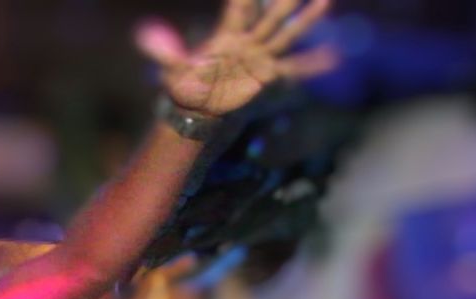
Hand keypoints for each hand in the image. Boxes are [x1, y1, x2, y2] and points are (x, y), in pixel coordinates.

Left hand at [138, 0, 338, 117]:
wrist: (198, 110)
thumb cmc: (185, 86)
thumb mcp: (172, 69)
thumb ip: (164, 51)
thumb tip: (143, 36)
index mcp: (227, 35)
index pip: (240, 8)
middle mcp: (248, 42)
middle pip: (270, 14)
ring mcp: (260, 58)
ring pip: (287, 34)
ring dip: (306, 19)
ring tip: (325, 0)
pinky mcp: (267, 77)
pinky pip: (294, 69)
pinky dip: (313, 64)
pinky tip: (333, 56)